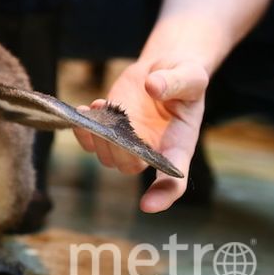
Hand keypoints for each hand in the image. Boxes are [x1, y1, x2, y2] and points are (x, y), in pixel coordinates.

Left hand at [73, 59, 208, 212]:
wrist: (162, 68)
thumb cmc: (184, 76)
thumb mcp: (190, 75)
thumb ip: (175, 82)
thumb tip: (153, 87)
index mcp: (179, 144)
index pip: (174, 179)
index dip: (162, 195)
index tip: (147, 206)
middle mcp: (152, 149)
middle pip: (130, 166)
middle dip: (117, 151)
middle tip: (112, 123)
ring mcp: (128, 141)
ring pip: (107, 156)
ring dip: (98, 136)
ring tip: (101, 106)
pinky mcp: (109, 129)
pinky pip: (90, 141)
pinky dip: (82, 130)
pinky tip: (85, 109)